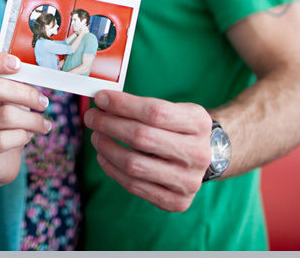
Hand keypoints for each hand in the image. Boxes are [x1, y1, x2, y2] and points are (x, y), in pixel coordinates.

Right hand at [0, 52, 51, 185]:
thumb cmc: (4, 124)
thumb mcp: (8, 101)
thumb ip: (16, 86)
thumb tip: (39, 73)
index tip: (18, 64)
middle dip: (27, 94)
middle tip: (43, 102)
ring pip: (5, 115)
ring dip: (32, 119)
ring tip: (43, 124)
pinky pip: (2, 140)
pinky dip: (22, 136)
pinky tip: (28, 136)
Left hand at [84, 90, 212, 211]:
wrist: (207, 158)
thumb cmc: (179, 128)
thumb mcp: (173, 110)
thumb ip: (140, 106)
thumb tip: (102, 102)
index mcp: (199, 123)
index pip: (155, 112)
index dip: (123, 105)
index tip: (100, 98)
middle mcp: (198, 153)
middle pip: (142, 137)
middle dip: (109, 124)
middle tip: (91, 117)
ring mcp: (188, 181)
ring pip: (134, 164)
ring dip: (107, 148)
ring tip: (96, 136)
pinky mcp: (177, 202)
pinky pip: (134, 186)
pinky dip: (112, 169)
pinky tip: (104, 156)